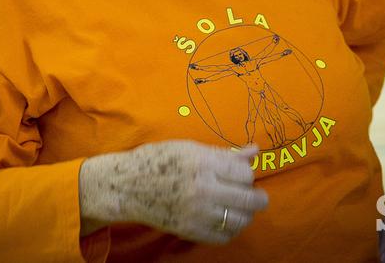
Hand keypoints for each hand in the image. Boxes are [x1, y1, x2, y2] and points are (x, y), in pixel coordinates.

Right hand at [79, 140, 267, 244]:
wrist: (127, 186)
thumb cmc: (157, 160)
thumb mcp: (189, 148)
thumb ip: (224, 153)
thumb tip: (254, 151)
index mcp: (203, 164)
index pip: (245, 173)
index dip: (248, 174)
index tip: (242, 174)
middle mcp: (203, 189)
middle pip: (249, 200)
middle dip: (258, 197)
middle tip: (255, 195)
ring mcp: (197, 213)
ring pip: (240, 220)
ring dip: (246, 214)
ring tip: (239, 207)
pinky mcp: (190, 230)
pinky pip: (224, 236)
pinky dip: (230, 230)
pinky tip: (225, 220)